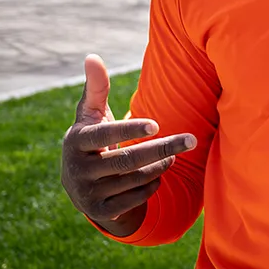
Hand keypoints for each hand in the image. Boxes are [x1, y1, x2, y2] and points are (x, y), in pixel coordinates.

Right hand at [60, 54, 195, 237]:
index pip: (104, 135)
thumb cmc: (93, 140)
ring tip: (174, 154)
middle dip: (162, 149)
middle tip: (191, 139)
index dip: (129, 130)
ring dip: (160, 165)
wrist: (79, 186)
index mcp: (76, 141)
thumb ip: (96, 87)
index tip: (157, 124)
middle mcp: (78, 170)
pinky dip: (153, 184)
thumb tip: (92, 56)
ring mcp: (88, 194)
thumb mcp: (90, 115)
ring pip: (135, 179)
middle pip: (127, 160)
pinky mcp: (102, 213)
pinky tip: (159, 173)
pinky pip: (137, 198)